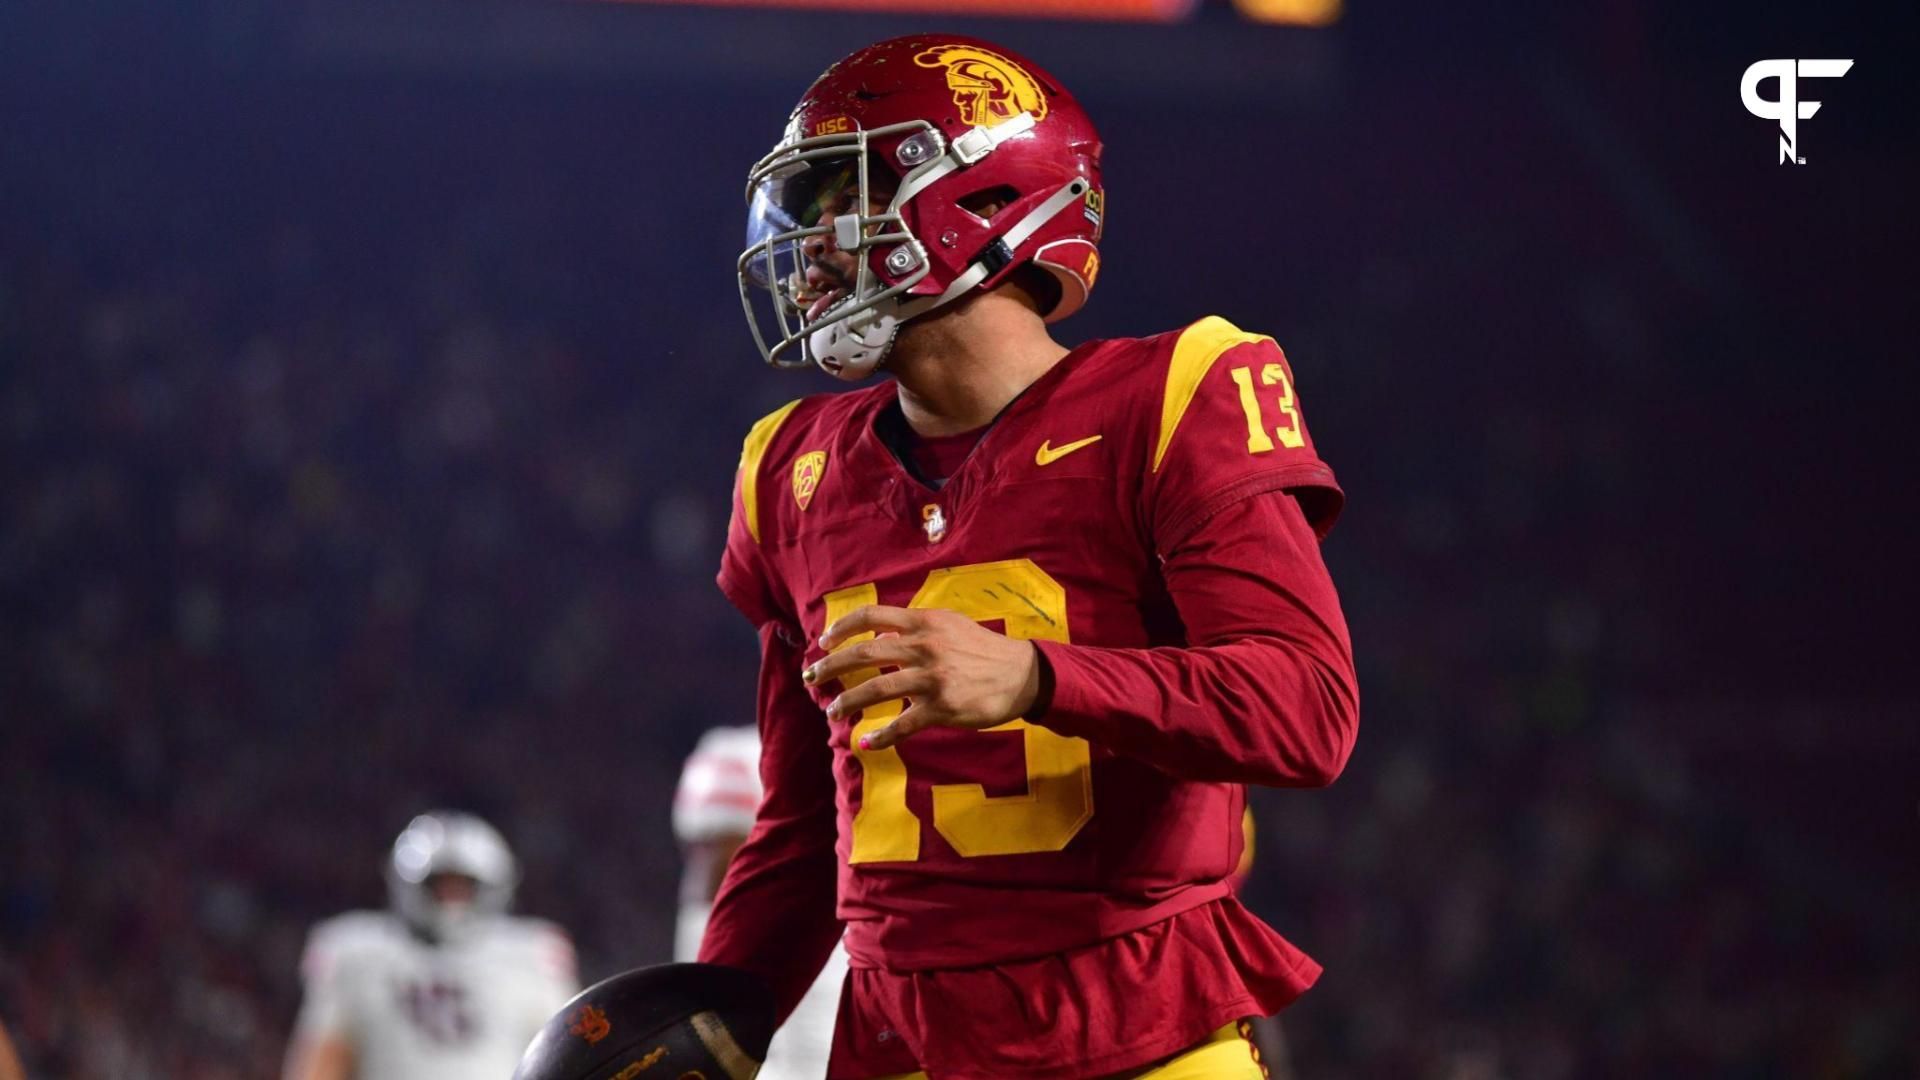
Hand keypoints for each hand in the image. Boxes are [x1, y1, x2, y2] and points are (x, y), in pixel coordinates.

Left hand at [803, 605, 1042, 750]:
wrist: (1021, 674)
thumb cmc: (982, 649)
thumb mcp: (949, 624)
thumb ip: (915, 626)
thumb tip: (879, 632)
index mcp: (923, 622)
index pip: (871, 616)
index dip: (841, 628)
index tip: (824, 642)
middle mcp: (924, 647)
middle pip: (864, 654)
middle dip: (831, 666)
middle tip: (812, 677)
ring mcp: (932, 679)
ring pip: (876, 690)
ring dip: (847, 701)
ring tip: (832, 710)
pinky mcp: (942, 708)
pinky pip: (903, 725)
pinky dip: (880, 736)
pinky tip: (865, 742)